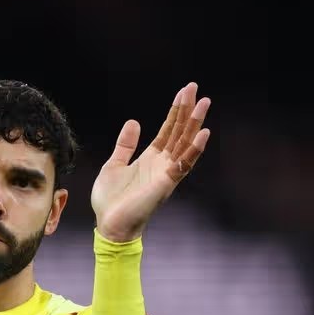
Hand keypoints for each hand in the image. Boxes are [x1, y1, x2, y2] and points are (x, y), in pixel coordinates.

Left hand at [91, 84, 210, 241]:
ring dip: (194, 124)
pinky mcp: (165, 184)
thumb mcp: (114, 165)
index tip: (185, 91)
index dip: (176, 110)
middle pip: (179, 132)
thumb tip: (134, 122)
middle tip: (196, 89)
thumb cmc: (111, 201)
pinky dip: (194, 150)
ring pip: (184, 144)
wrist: (109, 225)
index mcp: (150, 158)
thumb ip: (125, 145)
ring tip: (204, 103)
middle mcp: (162, 164)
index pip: (168, 130)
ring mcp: (165, 174)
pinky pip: (183, 165)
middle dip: (187, 110)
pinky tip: (203, 134)